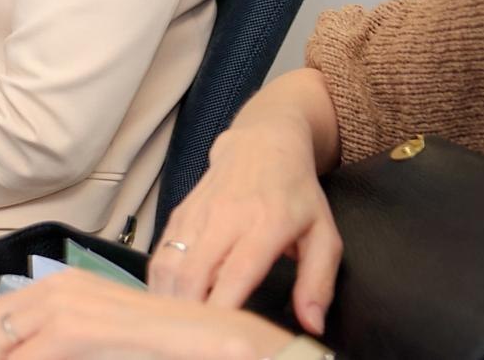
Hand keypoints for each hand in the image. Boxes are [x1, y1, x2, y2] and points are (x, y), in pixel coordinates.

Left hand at [0, 269, 294, 358]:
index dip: (1, 348)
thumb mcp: (100, 331)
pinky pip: (25, 358)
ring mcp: (64, 303)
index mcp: (60, 285)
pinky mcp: (75, 326)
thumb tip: (26, 350)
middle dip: (0, 355)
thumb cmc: (159, 340)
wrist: (204, 336)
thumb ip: (63, 336)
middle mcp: (56, 286)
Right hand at [150, 116, 340, 332]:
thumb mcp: (324, 236)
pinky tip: (165, 304)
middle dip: (188, 312)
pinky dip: (158, 282)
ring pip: (169, 263)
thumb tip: (312, 324)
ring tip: (174, 329)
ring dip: (167, 300)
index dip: (223, 307)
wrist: (263, 143)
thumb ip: (318, 282)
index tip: (218, 338)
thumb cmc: (297, 194)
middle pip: (193, 272)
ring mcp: (197, 214)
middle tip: (192, 339)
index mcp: (267, 225)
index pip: (237, 272)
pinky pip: (160, 253)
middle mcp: (226, 218)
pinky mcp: (179, 214)